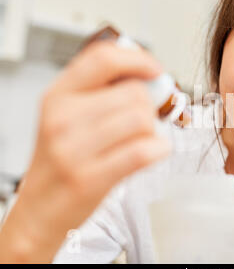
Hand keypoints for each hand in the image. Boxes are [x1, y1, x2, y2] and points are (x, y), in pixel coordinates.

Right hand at [0, 41, 171, 262]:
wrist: (40, 210)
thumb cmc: (61, 161)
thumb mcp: (67, 116)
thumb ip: (102, 93)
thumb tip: (148, 77)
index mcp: (58, 95)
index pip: (103, 58)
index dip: (138, 58)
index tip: (155, 69)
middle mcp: (62, 118)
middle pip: (134, 92)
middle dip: (150, 106)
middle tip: (144, 120)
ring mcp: (74, 149)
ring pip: (142, 120)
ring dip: (153, 130)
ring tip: (141, 139)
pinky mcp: (90, 178)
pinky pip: (143, 151)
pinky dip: (159, 149)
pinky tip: (153, 152)